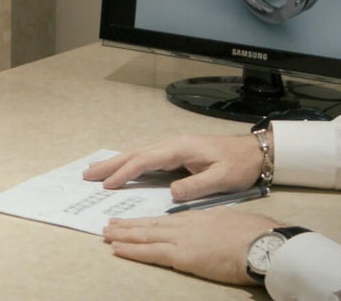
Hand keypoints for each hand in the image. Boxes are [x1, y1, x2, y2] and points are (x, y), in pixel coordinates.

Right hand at [82, 134, 263, 200]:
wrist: (254, 152)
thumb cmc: (238, 164)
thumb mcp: (221, 178)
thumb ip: (196, 186)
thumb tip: (171, 194)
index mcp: (178, 148)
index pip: (144, 161)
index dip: (124, 173)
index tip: (107, 185)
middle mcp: (170, 145)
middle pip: (133, 154)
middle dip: (109, 165)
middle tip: (86, 174)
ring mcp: (171, 148)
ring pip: (137, 155)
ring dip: (115, 164)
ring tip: (94, 172)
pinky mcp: (175, 154)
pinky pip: (146, 159)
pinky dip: (128, 164)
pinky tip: (120, 170)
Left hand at [102, 208, 278, 285]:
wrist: (264, 244)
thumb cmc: (257, 234)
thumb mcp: (232, 220)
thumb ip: (217, 223)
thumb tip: (213, 228)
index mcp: (198, 218)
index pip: (166, 220)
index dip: (147, 222)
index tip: (132, 221)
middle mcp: (185, 225)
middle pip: (150, 225)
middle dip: (128, 226)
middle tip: (109, 225)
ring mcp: (182, 239)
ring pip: (145, 236)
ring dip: (124, 236)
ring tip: (106, 234)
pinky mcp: (182, 255)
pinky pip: (151, 253)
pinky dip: (132, 250)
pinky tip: (118, 249)